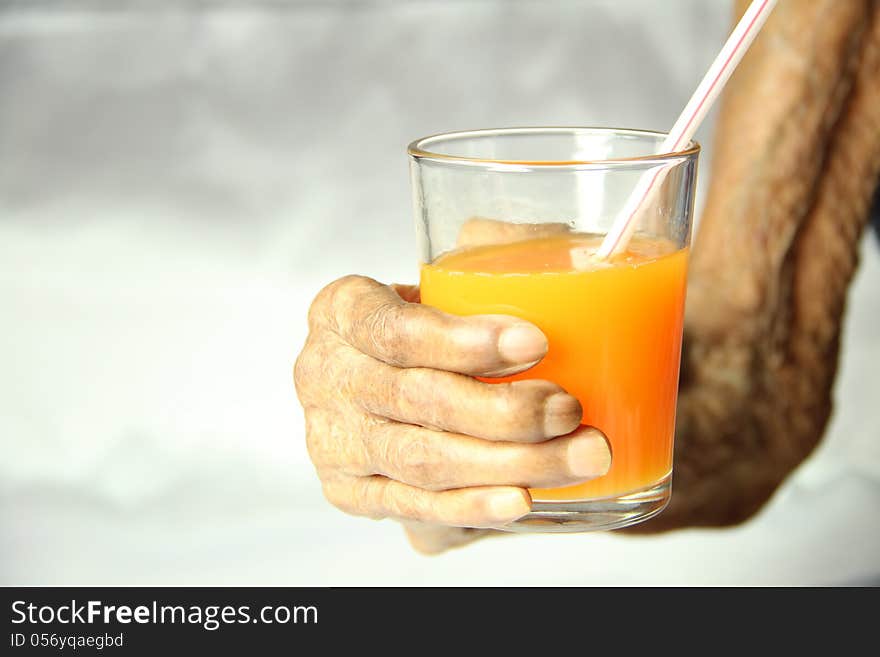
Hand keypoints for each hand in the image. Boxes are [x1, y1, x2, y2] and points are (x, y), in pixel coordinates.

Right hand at [293, 275, 610, 552]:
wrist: (401, 382)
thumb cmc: (434, 322)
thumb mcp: (451, 273)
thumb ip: (490, 249)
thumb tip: (548, 241)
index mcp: (340, 310)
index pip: (393, 329)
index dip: (461, 341)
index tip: (537, 342)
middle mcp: (324, 376)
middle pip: (414, 401)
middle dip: (503, 411)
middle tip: (570, 408)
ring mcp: (334, 441)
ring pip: (422, 460)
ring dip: (509, 462)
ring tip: (581, 455)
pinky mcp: (353, 493)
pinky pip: (417, 507)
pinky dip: (474, 506)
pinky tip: (523, 499)